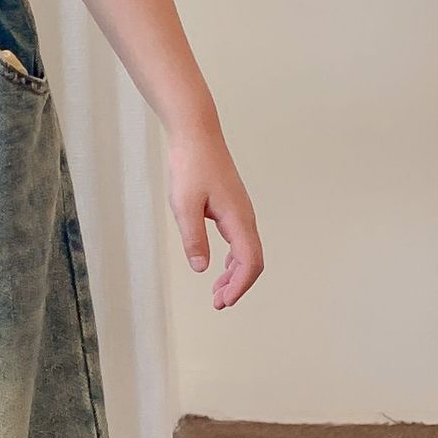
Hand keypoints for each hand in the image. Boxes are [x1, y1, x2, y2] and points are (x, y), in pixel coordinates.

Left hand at [167, 121, 263, 308]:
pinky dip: (233, 259)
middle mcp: (245, 216)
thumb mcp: (184, 205)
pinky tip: (219, 266)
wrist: (196, 134)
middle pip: (252, 260)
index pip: (249, 261)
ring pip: (247, 251)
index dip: (239, 286)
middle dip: (238, 285)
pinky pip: (240, 240)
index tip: (223, 301)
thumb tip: (201, 268)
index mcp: (238, 218)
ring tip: (217, 292)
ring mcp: (240, 211)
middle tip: (218, 303)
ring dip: (235, 274)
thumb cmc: (191, 165)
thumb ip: (193, 238)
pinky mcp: (232, 207)